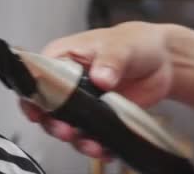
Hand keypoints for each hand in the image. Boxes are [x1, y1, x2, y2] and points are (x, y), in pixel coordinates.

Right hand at [20, 21, 173, 158]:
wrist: (161, 60)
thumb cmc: (132, 43)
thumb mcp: (120, 46)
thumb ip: (110, 61)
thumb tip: (100, 78)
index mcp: (61, 58)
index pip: (36, 77)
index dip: (32, 96)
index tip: (37, 112)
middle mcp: (65, 82)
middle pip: (46, 107)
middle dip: (53, 123)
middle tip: (66, 131)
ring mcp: (80, 103)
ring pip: (67, 125)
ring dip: (76, 139)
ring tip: (92, 146)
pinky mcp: (97, 118)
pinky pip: (90, 135)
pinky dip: (96, 146)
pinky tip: (106, 150)